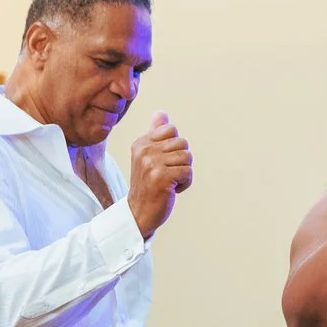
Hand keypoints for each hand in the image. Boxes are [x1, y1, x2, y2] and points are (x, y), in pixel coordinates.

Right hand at [125, 113, 192, 237]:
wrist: (138, 213)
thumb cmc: (147, 185)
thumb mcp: (147, 156)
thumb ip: (154, 133)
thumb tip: (160, 113)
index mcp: (141, 143)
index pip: (171, 130)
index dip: (174, 147)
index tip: (161, 161)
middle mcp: (144, 151)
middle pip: (183, 143)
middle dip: (180, 160)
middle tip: (165, 174)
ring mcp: (152, 164)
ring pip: (187, 157)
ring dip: (183, 173)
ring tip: (168, 182)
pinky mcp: (162, 177)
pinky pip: (188, 172)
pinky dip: (185, 183)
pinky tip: (171, 190)